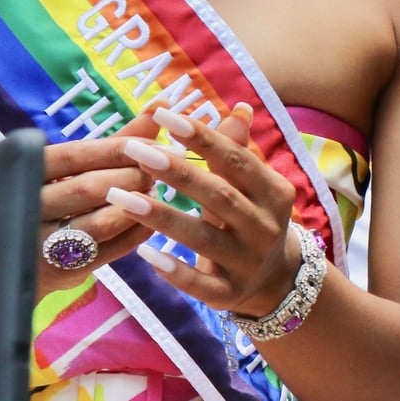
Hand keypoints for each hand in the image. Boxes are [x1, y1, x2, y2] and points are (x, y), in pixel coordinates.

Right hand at [37, 111, 161, 292]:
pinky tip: (150, 219)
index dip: (119, 149)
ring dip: (137, 205)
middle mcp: (27, 208)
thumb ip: (115, 141)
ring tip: (154, 192)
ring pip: (101, 222)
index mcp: (25, 172)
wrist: (6, 261)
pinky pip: (109, 252)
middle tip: (160, 170)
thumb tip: (163, 103)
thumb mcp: (69, 170)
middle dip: (133, 177)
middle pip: (91, 188)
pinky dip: (136, 233)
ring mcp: (41, 245)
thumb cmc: (51, 200)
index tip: (157, 145)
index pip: (76, 155)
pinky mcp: (60, 273)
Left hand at [108, 104, 302, 316]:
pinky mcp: (229, 293)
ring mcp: (248, 262)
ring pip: (204, 238)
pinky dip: (174, 270)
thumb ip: (240, 150)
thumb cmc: (253, 218)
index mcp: (274, 192)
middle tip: (135, 150)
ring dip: (163, 217)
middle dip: (177, 171)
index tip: (166, 116)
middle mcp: (265, 226)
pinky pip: (199, 283)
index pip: (237, 160)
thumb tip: (238, 107)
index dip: (202, 138)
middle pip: (219, 195)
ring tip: (122, 197)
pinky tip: (145, 253)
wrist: (276, 279)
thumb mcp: (253, 185)